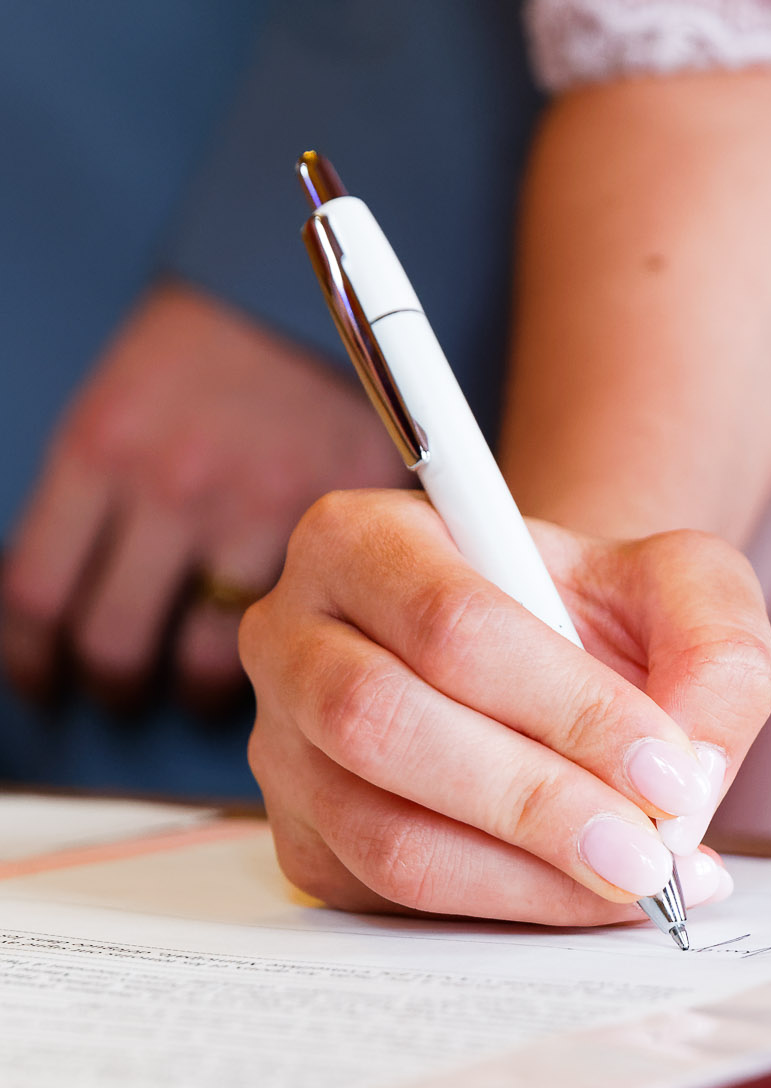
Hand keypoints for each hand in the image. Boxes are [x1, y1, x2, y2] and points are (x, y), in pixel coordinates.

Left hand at [1, 281, 401, 714]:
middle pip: (111, 641)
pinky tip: (281, 648)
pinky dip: (283, 649)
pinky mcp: (328, 524)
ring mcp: (252, 511)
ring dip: (196, 690)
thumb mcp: (120, 407)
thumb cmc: (206, 353)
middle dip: (111, 686)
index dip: (28, 657)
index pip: (33, 594)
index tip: (41, 675)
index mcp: (99, 451)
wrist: (308, 299)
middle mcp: (169, 488)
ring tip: (202, 688)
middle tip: (122, 691)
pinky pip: (292, 625)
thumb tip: (73, 596)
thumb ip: (99, 500)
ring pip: (204, 658)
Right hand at [240, 489, 770, 922]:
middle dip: (538, 804)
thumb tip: (694, 775)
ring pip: (385, 836)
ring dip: (529, 877)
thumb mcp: (685, 586)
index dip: (567, 708)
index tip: (670, 768)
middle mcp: (295, 640)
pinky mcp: (308, 844)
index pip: (453, 626)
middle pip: (387, 729)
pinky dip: (509, 909)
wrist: (558, 656)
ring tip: (645, 884)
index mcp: (362, 540)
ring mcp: (286, 752)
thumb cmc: (603, 610)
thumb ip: (714, 653)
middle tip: (652, 854)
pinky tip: (596, 897)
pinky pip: (392, 900)